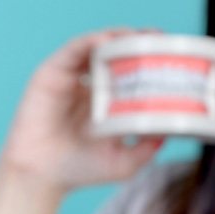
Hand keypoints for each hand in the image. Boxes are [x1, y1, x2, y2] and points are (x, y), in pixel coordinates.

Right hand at [0, 29, 165, 192]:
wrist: (44, 176)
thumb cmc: (81, 170)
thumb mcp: (125, 163)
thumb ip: (148, 148)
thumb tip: (170, 131)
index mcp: (110, 104)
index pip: (132, 77)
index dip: (149, 66)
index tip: (169, 59)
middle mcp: (92, 87)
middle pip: (117, 57)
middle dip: (137, 45)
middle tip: (158, 39)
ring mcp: (73, 79)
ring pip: (96, 48)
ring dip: (117, 37)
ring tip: (137, 36)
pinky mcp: (53, 75)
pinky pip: (73, 51)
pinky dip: (90, 42)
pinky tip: (106, 42)